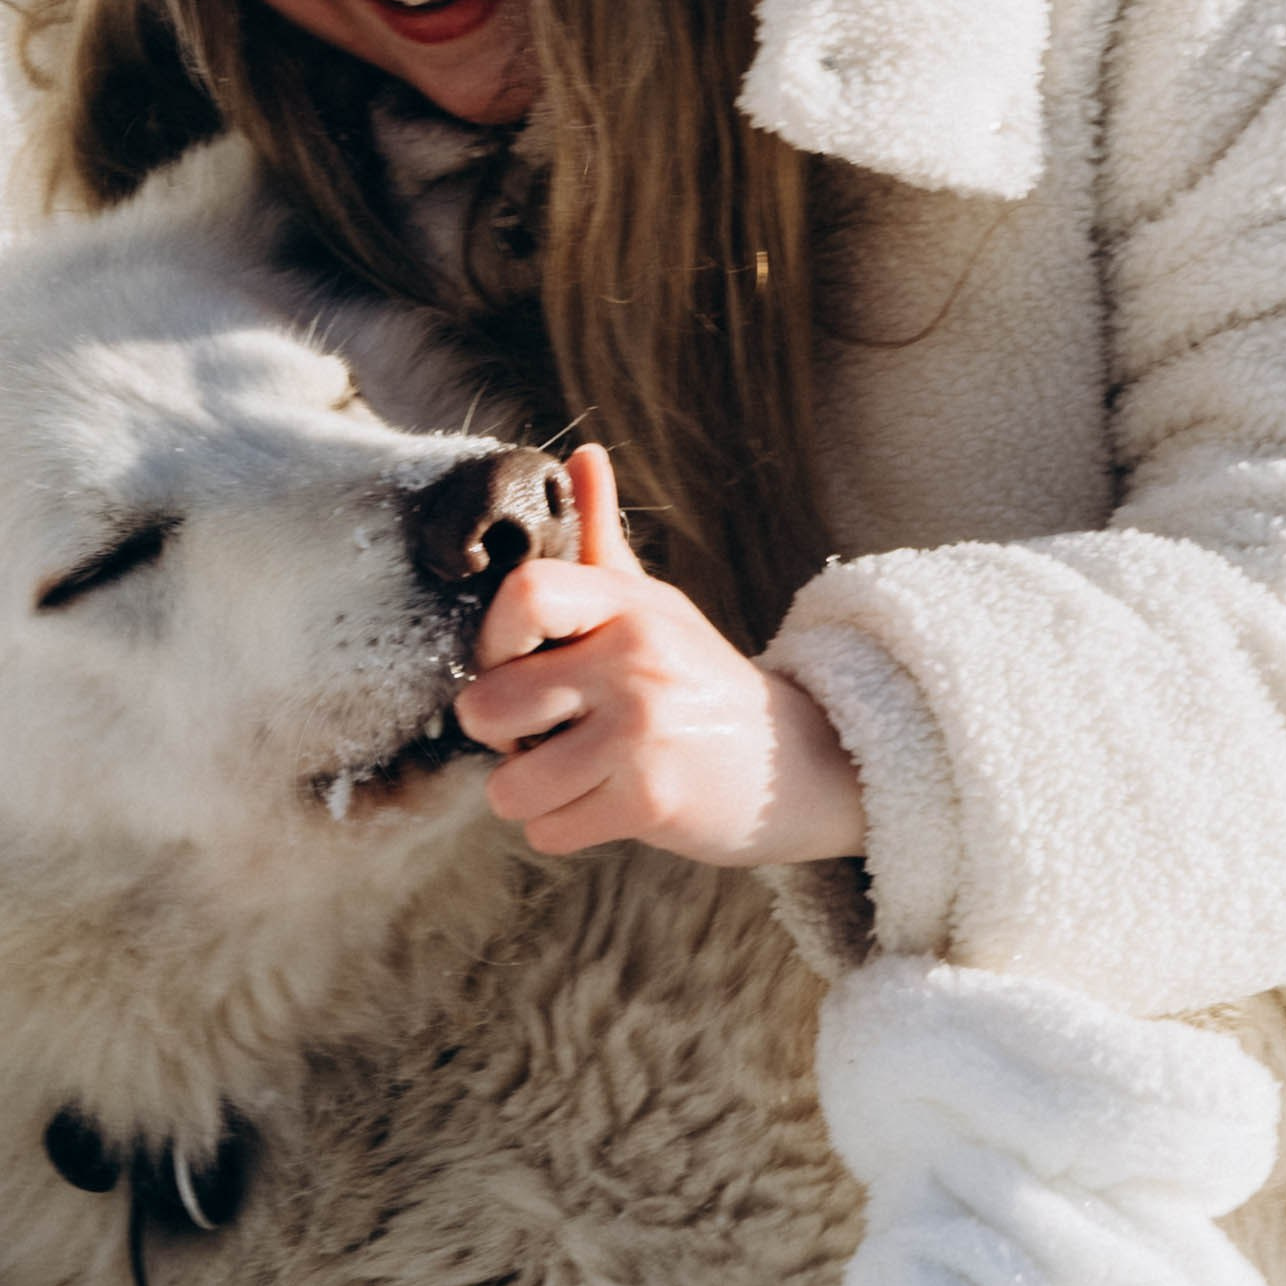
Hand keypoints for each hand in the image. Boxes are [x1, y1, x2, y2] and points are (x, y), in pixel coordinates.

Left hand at [454, 446, 867, 866]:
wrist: (796, 762)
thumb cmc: (699, 679)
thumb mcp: (655, 604)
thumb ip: (600, 537)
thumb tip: (582, 456)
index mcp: (626, 606)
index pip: (522, 595)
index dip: (490, 640)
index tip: (512, 663)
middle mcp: (633, 661)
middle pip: (488, 706)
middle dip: (494, 734)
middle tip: (533, 732)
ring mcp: (641, 733)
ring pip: (510, 785)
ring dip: (526, 792)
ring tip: (571, 770)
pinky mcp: (649, 800)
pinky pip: (548, 830)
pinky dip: (562, 827)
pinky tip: (602, 803)